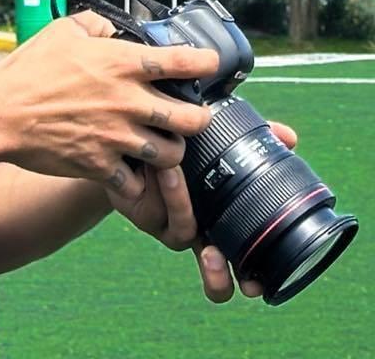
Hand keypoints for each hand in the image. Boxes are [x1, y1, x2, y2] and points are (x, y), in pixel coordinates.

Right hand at [0, 10, 217, 201]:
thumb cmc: (28, 71)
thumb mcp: (61, 31)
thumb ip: (95, 25)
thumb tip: (111, 30)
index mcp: (123, 64)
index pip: (185, 62)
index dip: (207, 63)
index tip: (210, 65)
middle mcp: (128, 101)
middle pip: (194, 119)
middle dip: (199, 119)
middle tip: (190, 117)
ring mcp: (117, 137)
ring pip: (172, 155)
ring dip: (169, 152)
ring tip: (159, 146)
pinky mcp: (101, 166)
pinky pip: (136, 184)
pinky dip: (135, 180)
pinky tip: (126, 170)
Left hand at [110, 119, 298, 302]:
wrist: (134, 142)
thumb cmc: (182, 148)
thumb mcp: (216, 144)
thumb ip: (252, 141)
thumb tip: (288, 136)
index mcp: (222, 225)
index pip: (244, 264)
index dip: (252, 280)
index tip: (255, 285)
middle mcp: (198, 233)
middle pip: (213, 272)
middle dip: (215, 271)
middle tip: (212, 253)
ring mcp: (168, 226)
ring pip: (181, 228)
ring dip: (178, 199)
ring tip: (171, 169)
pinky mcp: (141, 213)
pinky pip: (153, 207)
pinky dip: (157, 184)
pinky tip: (154, 164)